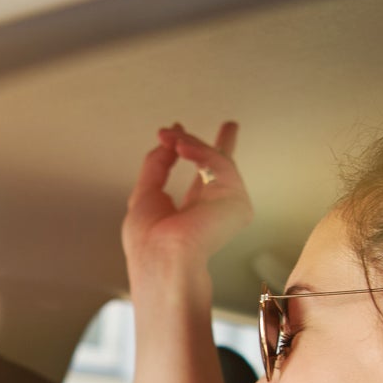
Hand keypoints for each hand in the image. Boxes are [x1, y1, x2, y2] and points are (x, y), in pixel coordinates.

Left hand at [121, 121, 250, 271]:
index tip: (180, 131)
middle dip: (218, 144)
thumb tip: (168, 141)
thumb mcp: (145, 195)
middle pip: (223, 168)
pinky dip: (200, 152)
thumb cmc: (149, 242)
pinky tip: (182, 148)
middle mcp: (213, 209)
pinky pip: (220, 165)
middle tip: (205, 125)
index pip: (202, 177)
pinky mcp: (237, 202)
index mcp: (192, 212)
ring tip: (173, 137)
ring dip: (191, 145)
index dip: (195, 151)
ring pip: (216, 161)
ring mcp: (228, 206)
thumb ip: (157, 166)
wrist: (162, 257)